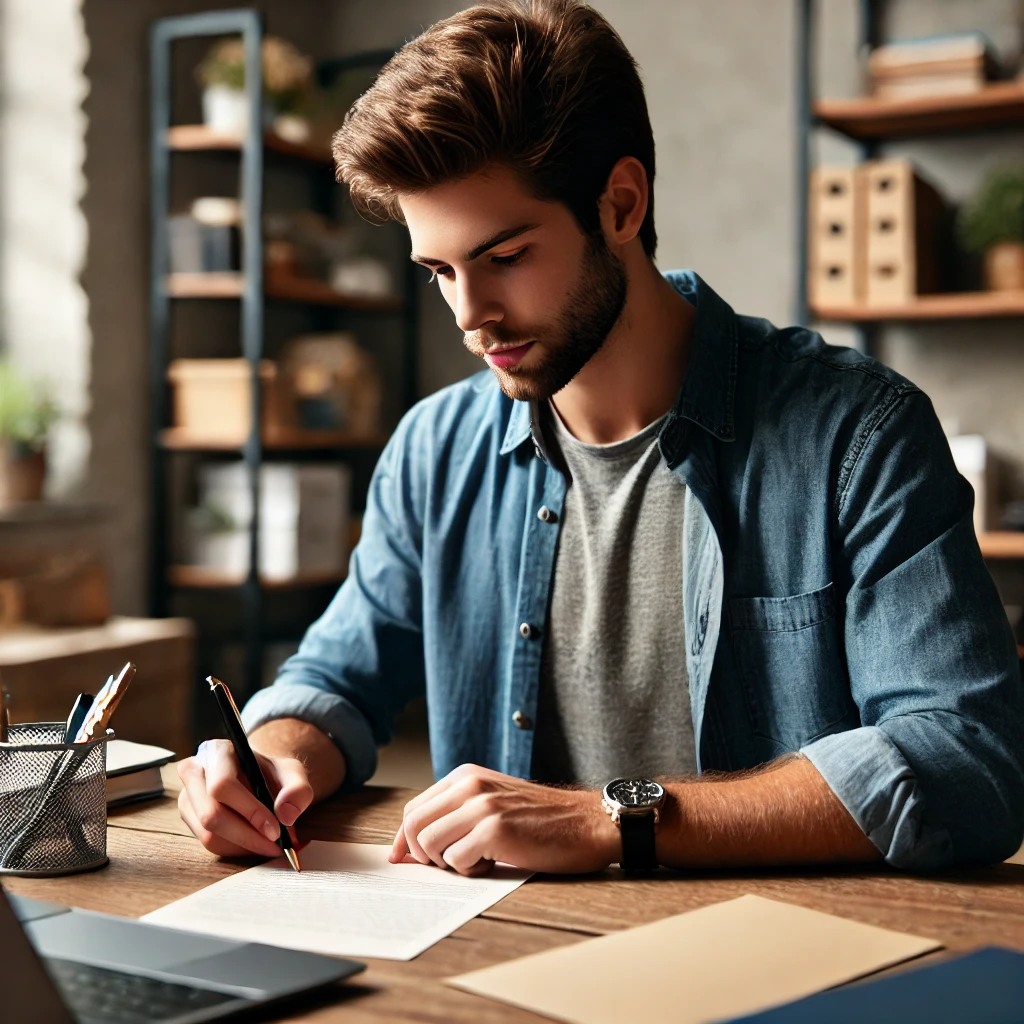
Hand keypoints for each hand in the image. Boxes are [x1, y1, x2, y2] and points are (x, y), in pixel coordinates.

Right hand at [177, 739, 312, 858]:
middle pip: (211, 815)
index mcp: (217, 751)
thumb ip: (298, 789)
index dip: (249, 811)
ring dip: (243, 846)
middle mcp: (194, 772)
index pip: (223, 785)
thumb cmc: (270, 772)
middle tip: (276, 845)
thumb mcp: (292, 772)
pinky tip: (255, 841)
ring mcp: (187, 797)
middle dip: (247, 836)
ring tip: (269, 843)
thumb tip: (286, 816)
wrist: (255, 775)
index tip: (275, 830)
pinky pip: (210, 844)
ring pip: (208, 835)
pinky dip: (236, 849)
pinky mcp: (189, 818)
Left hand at [390, 763, 619, 875]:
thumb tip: (415, 843)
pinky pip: (456, 860)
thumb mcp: (495, 799)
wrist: (587, 821)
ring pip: (429, 844)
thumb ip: (459, 811)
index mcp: (466, 775)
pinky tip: (494, 862)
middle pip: (414, 825)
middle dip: (422, 854)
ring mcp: (482, 805)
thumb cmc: (542, 818)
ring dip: (448, 863)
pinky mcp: (495, 829)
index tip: (402, 859)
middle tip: (451, 863)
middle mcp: (470, 784)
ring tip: (479, 859)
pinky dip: (469, 870)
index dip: (404, 838)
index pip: (414, 808)